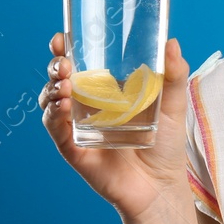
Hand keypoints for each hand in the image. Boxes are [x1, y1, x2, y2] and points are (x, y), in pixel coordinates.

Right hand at [39, 33, 192, 222]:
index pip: (79, 63)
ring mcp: (77, 126)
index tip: (63, 38)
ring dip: (51, 88)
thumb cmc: (166, 144)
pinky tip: (62, 105)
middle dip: (56, 65)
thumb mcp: (173, 105)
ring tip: (65, 83)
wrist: (161, 185)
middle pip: (59, 78)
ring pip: (50, 100)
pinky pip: (54, 128)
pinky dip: (52, 114)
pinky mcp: (73, 148)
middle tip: (63, 61)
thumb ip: (173, 75)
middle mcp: (86, 105)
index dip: (66, 50)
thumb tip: (172, 42)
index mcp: (105, 90)